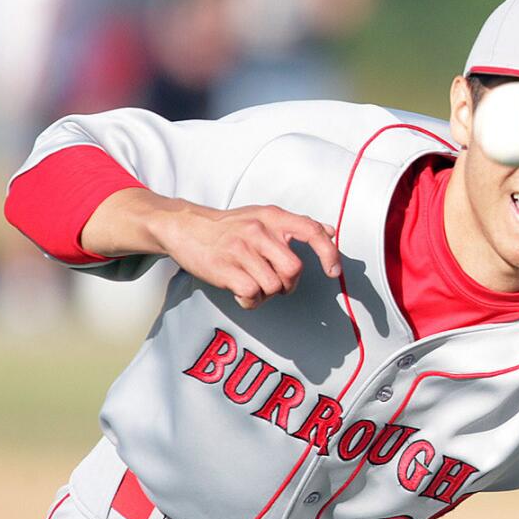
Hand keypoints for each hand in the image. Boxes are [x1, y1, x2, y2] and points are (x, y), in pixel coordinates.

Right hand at [157, 203, 342, 309]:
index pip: (311, 231)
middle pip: (294, 269)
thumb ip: (297, 225)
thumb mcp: (264, 217)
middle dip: (289, 284)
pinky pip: (252, 295)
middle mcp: (258, 231)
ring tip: (253, 285)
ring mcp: (240, 250)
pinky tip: (242, 293)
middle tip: (276, 284)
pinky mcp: (224, 269)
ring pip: (273, 286)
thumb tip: (331, 231)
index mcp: (272, 217)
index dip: (328, 253)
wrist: (186, 227)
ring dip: (267, 294)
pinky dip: (251, 302)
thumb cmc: (229, 226)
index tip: (332, 271)